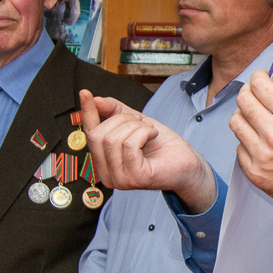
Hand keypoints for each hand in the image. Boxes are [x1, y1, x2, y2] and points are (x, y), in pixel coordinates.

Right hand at [80, 90, 215, 212]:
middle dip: (123, 121)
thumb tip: (95, 100)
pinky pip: (129, 145)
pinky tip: (153, 136)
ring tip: (149, 132)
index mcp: (105, 162)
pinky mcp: (135, 177)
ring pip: (114, 139)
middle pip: (99, 135)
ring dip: (136, 127)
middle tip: (142, 124)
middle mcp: (108, 175)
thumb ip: (115, 112)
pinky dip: (144, 133)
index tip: (85, 93)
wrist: (186, 161)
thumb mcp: (136, 122)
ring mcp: (120, 179)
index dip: (88, 112)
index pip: (90, 134)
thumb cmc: (163, 146)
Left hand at [228, 71, 272, 225]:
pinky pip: (239, 147)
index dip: (257, 77)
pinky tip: (260, 144)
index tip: (259, 78)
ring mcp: (262, 155)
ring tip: (254, 120)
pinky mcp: (254, 172)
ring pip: (235, 123)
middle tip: (253, 95)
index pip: (260, 86)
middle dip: (248, 93)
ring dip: (243, 116)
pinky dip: (247, 143)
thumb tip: (271, 89)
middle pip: (243, 101)